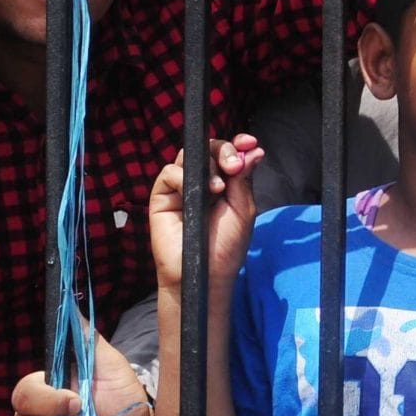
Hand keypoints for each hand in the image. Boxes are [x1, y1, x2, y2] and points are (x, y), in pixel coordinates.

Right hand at [147, 135, 263, 294]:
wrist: (205, 273)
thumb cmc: (225, 246)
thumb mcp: (243, 209)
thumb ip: (244, 179)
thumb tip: (254, 149)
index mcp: (225, 182)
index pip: (228, 154)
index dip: (237, 144)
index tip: (250, 142)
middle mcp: (202, 181)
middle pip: (208, 149)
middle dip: (224, 151)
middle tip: (234, 165)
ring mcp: (181, 188)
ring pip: (188, 157)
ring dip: (208, 164)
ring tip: (220, 187)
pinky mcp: (162, 197)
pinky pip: (169, 173)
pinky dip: (184, 177)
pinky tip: (202, 192)